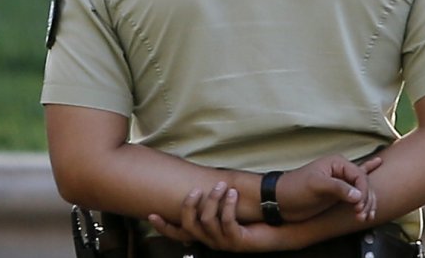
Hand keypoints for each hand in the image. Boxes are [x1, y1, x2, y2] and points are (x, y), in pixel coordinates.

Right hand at [150, 182, 285, 251]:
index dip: (163, 227)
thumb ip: (212, 201)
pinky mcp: (237, 240)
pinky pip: (227, 222)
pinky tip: (232, 193)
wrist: (273, 230)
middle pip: (188, 226)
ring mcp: (223, 242)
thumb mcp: (226, 209)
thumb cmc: (249, 217)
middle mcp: (210, 240)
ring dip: (213, 201)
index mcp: (205, 234)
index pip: (177, 233)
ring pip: (207, 221)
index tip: (151, 215)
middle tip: (196, 190)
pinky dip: (228, 206)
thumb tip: (200, 182)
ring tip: (221, 186)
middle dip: (189, 206)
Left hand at [280, 154, 381, 221]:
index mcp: (337, 163)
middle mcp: (341, 171)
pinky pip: (356, 189)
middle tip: (361, 215)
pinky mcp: (337, 194)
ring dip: (367, 203)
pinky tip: (377, 166)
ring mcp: (340, 183)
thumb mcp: (316, 185)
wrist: (281, 200)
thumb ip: (338, 188)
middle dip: (366, 200)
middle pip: (364, 184)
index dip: (363, 191)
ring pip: (362, 191)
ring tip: (365, 216)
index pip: (359, 176)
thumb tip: (358, 196)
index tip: (359, 206)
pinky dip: (365, 189)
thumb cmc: (295, 188)